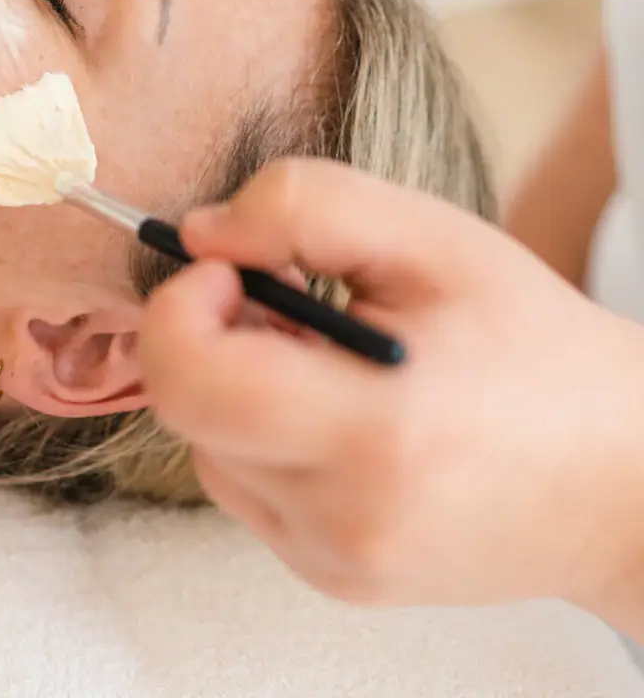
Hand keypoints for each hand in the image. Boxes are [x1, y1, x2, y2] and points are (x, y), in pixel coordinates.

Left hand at [138, 159, 643, 629]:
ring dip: (235, 385)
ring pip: (206, 447)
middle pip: (183, 411)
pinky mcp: (335, 577)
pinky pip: (247, 487)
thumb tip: (198, 234)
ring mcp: (334, 560)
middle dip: (205, 334)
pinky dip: (263, 436)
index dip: (183, 304)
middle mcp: (343, 518)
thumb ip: (304, 207)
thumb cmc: (531, 346)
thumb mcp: (433, 239)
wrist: (619, 480)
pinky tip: (334, 409)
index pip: (191, 377)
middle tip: (279, 297)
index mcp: (374, 432)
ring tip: (322, 355)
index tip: (233, 268)